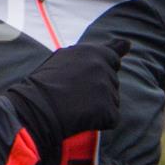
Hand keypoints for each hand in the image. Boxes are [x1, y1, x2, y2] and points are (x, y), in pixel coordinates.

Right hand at [4, 38, 121, 164]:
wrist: (34, 109)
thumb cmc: (45, 84)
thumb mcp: (66, 59)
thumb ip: (98, 52)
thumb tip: (129, 43)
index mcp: (92, 51)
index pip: (113, 57)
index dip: (104, 69)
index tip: (94, 75)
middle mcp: (102, 66)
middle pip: (112, 82)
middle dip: (97, 91)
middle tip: (72, 95)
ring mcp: (106, 88)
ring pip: (113, 101)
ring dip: (98, 107)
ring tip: (73, 106)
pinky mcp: (108, 109)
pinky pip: (111, 119)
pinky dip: (99, 122)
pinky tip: (81, 118)